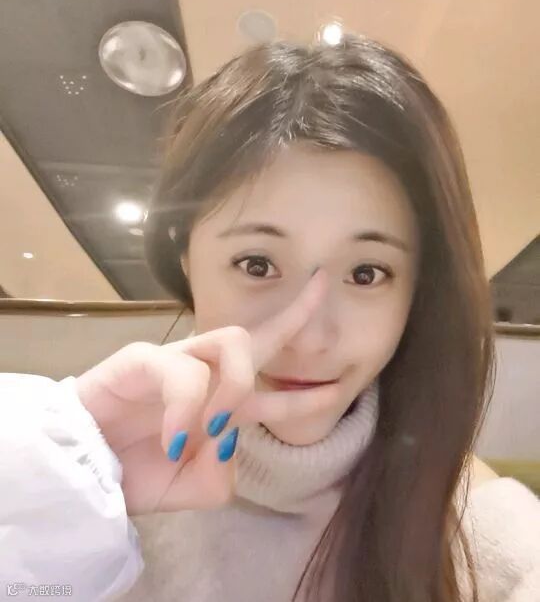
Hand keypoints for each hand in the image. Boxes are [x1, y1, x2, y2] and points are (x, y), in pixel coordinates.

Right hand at [76, 269, 339, 514]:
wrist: (82, 470)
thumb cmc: (133, 470)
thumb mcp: (187, 488)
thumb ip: (216, 477)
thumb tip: (228, 447)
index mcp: (221, 404)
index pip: (271, 387)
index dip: (306, 390)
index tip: (339, 385)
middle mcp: (205, 374)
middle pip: (257, 336)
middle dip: (295, 316)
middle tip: (321, 291)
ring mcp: (175, 361)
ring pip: (231, 342)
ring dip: (236, 386)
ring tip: (216, 425)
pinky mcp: (142, 359)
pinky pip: (180, 372)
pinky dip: (186, 407)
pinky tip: (174, 439)